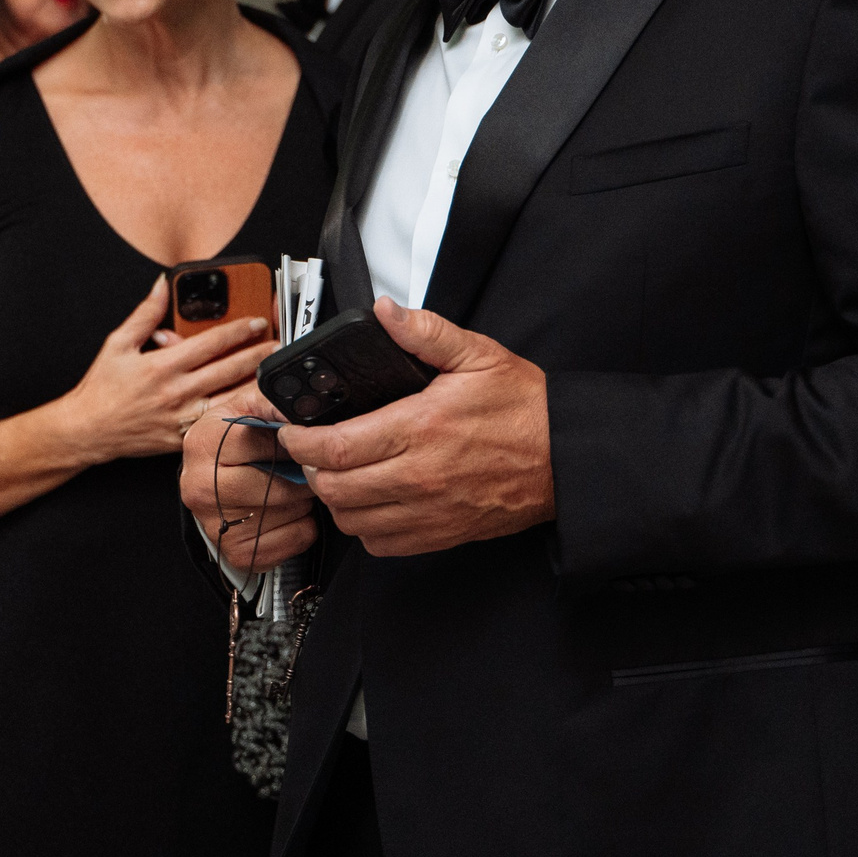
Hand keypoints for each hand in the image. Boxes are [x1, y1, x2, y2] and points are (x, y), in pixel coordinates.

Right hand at [56, 275, 279, 462]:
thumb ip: (144, 314)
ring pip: (228, 398)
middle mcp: (175, 392)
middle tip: (278, 344)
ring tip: (274, 372)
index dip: (238, 330)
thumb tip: (162, 285)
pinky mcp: (182, 438)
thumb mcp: (117, 343)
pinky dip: (236, 412)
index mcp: (161, 365)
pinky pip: (215, 423)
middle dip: (257, 354)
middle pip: (228, 370)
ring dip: (254, 384)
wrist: (87, 430)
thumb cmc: (101, 388)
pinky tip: (253, 404)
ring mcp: (181, 418)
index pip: (210, 343)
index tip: (257, 321)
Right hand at [180, 380, 318, 570]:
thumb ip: (273, 399)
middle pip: (278, 486)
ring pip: (290, 514)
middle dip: (301, 477)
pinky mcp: (235, 552)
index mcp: (202, 442)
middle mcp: (200, 485)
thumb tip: (310, 396)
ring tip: (292, 490)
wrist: (210, 486)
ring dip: (303, 502)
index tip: (303, 442)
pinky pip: (293, 539)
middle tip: (305, 470)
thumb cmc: (235, 445)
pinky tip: (288, 513)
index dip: (293, 443)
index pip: (266, 442)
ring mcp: (215, 524)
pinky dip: (302, 527)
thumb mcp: (246, 410)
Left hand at [281, 298, 552, 555]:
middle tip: (311, 449)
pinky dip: (364, 526)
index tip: (291, 429)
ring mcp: (428, 510)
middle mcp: (418, 476)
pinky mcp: (440, 533)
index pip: (334, 446)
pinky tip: (370, 500)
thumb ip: (425, 333)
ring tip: (337, 473)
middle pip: (333, 487)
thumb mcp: (478, 355)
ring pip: (351, 519)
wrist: (566, 459)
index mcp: (420, 428)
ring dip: (334, 498)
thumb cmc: (525, 409)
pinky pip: (381, 543)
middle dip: (310, 468)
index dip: (299, 439)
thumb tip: (386, 312)